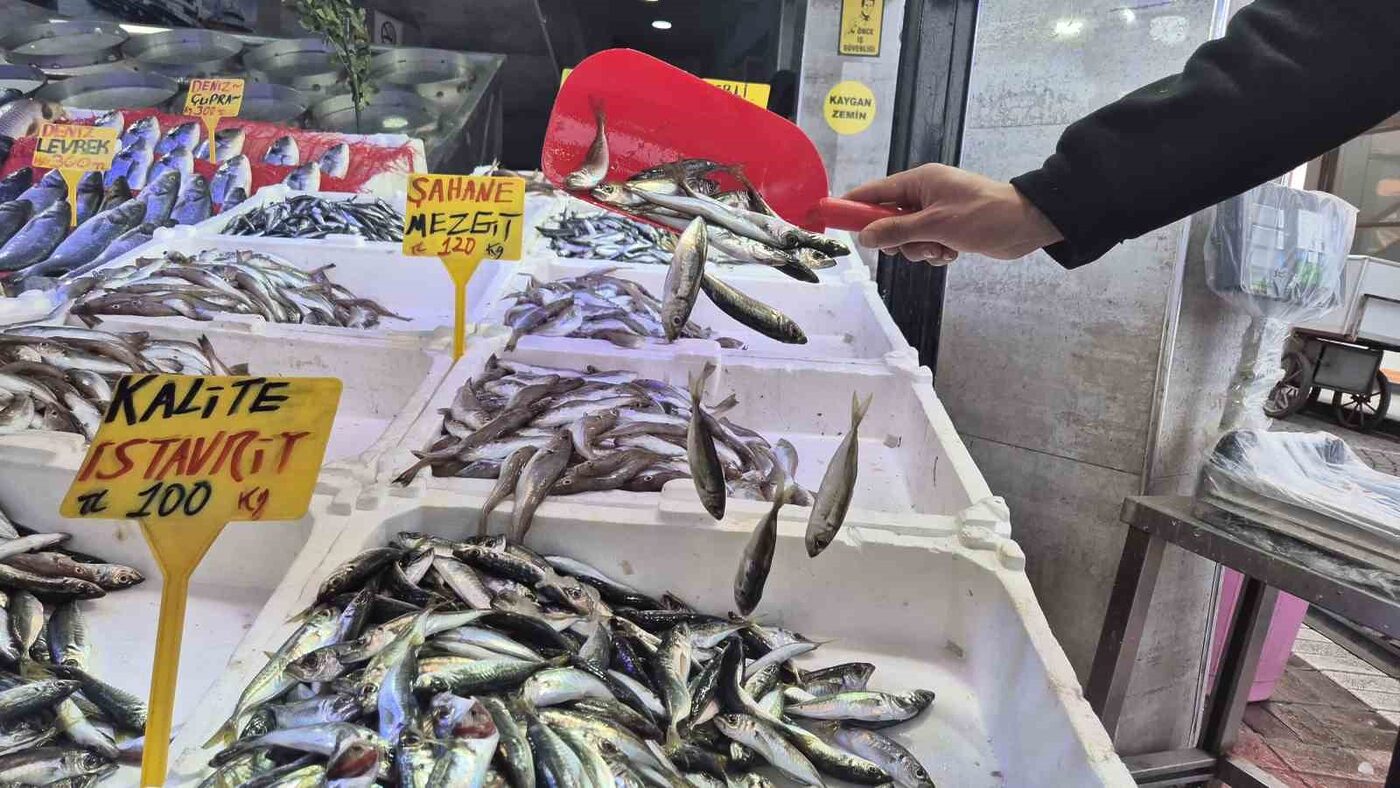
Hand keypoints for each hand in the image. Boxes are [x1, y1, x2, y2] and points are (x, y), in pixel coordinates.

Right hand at [844, 164, 1063, 263]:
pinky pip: (926, 244)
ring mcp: (936, 211)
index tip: (831, 220)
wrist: (1028, 223)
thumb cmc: (983, 216)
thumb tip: (864, 236)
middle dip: (897, 239)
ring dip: (919, 249)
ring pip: (907, 237)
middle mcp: (924, 194)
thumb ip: (896, 230)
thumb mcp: (935, 224)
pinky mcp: (949, 228)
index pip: (873, 192)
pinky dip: (935, 252)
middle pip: (887, 220)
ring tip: (941, 248)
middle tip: (912, 245)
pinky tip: (952, 253)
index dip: (851, 207)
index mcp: (918, 181)